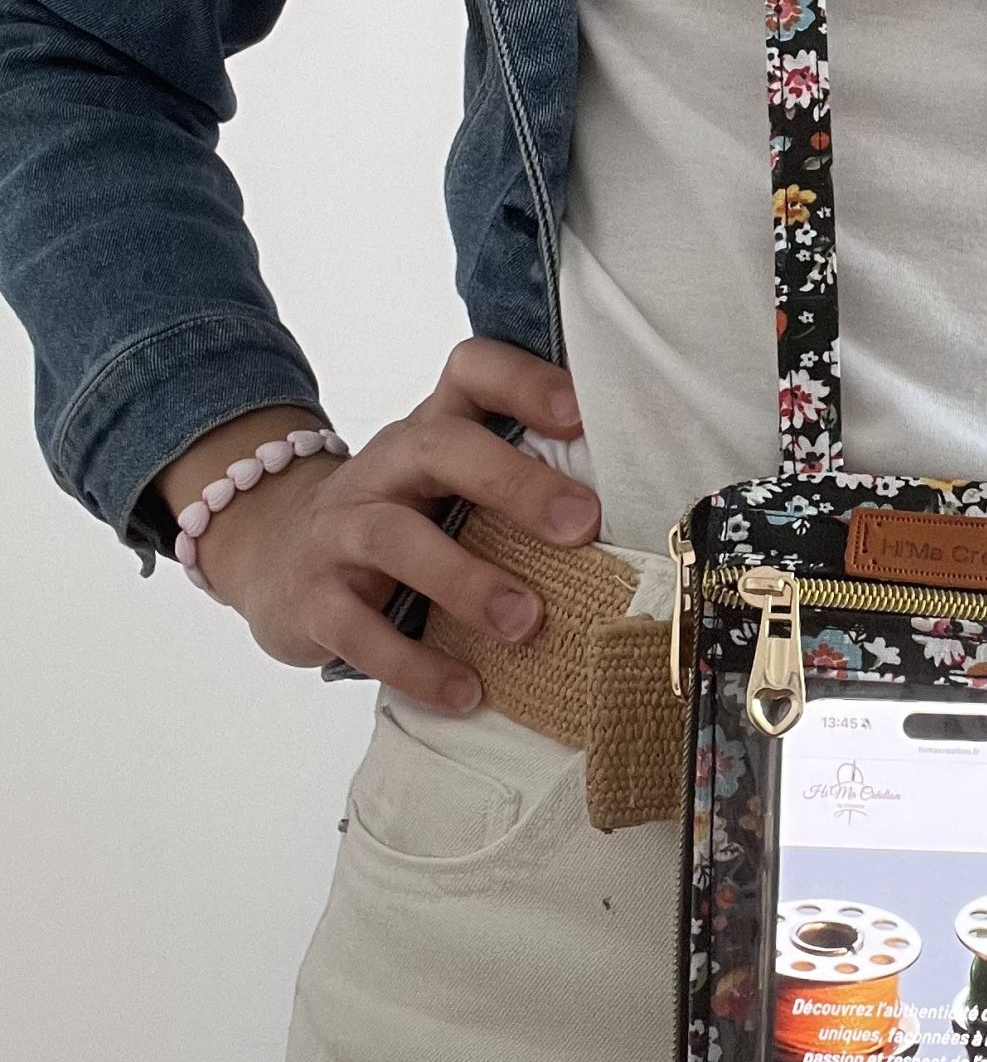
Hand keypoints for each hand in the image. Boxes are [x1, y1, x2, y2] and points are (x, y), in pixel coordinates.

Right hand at [154, 340, 600, 711]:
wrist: (274, 555)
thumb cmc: (400, 520)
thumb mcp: (452, 489)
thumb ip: (521, 486)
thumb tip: (637, 517)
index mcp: (431, 430)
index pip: (471, 371)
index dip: (524, 382)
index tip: (582, 414)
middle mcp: (384, 467)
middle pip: (437, 447)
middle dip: (513, 483)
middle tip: (580, 527)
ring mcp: (340, 530)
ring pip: (393, 537)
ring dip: (466, 581)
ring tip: (526, 624)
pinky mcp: (311, 597)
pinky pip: (356, 628)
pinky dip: (413, 663)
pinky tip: (465, 690)